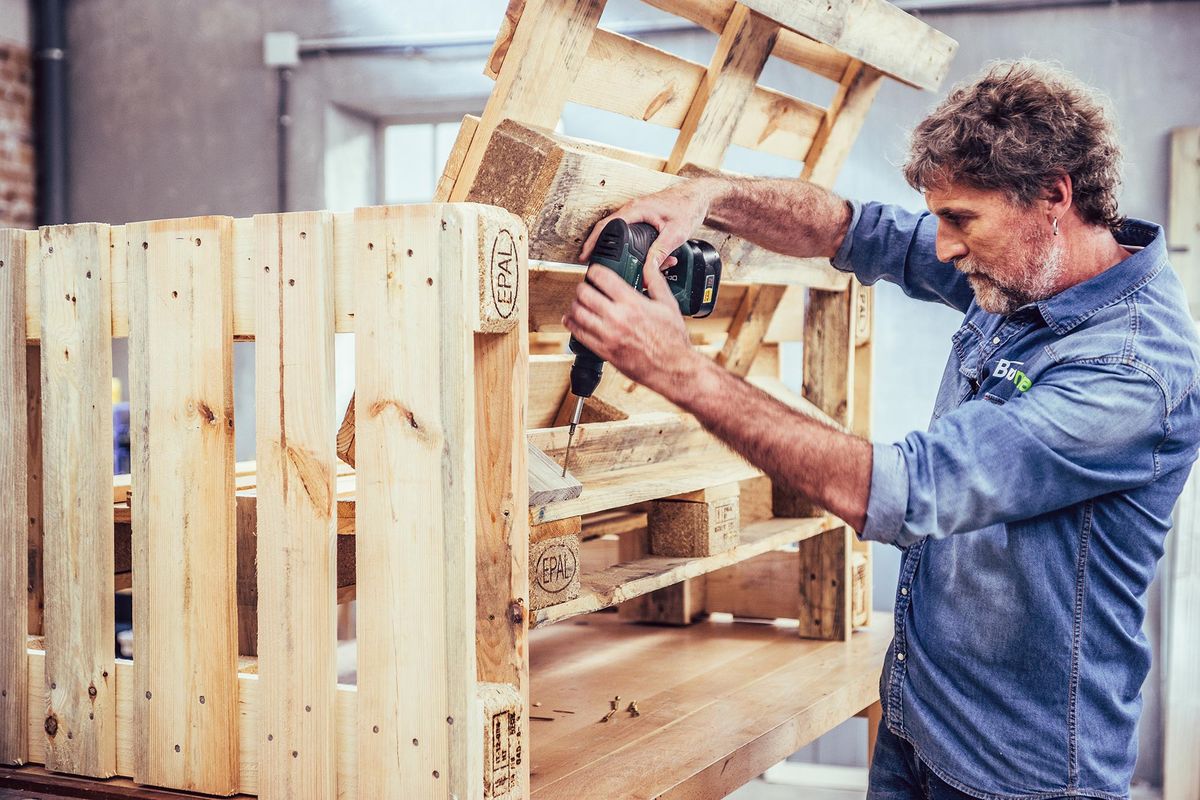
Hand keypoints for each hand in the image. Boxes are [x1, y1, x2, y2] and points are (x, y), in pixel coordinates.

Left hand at [563, 253, 696, 398]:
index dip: (595, 271)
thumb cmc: (672, 339)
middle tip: (585, 287)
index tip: (594, 272)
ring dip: (574, 305)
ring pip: (578, 313)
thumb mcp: (668, 304)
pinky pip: (579, 334)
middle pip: (584, 294)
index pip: (603, 278)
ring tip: (578, 303)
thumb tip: (650, 264)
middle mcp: (618, 317)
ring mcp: (609, 335)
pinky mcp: (604, 350)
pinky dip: (572, 324)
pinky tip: (572, 320)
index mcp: (633, 303)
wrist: (672, 367)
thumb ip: (656, 281)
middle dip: (582, 287)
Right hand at [578, 178, 721, 270]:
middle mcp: (633, 209)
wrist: (697, 196)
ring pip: (618, 231)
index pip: (607, 226)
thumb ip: (661, 251)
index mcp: (636, 209)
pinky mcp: (641, 217)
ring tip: (612, 264)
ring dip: (616, 248)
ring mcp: (636, 212)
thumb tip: (649, 268)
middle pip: (607, 229)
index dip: (593, 241)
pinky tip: (634, 256)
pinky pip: (628, 231)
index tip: (586, 256)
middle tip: (593, 264)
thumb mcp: (677, 233)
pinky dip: (627, 244)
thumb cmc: (688, 207)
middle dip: (600, 247)